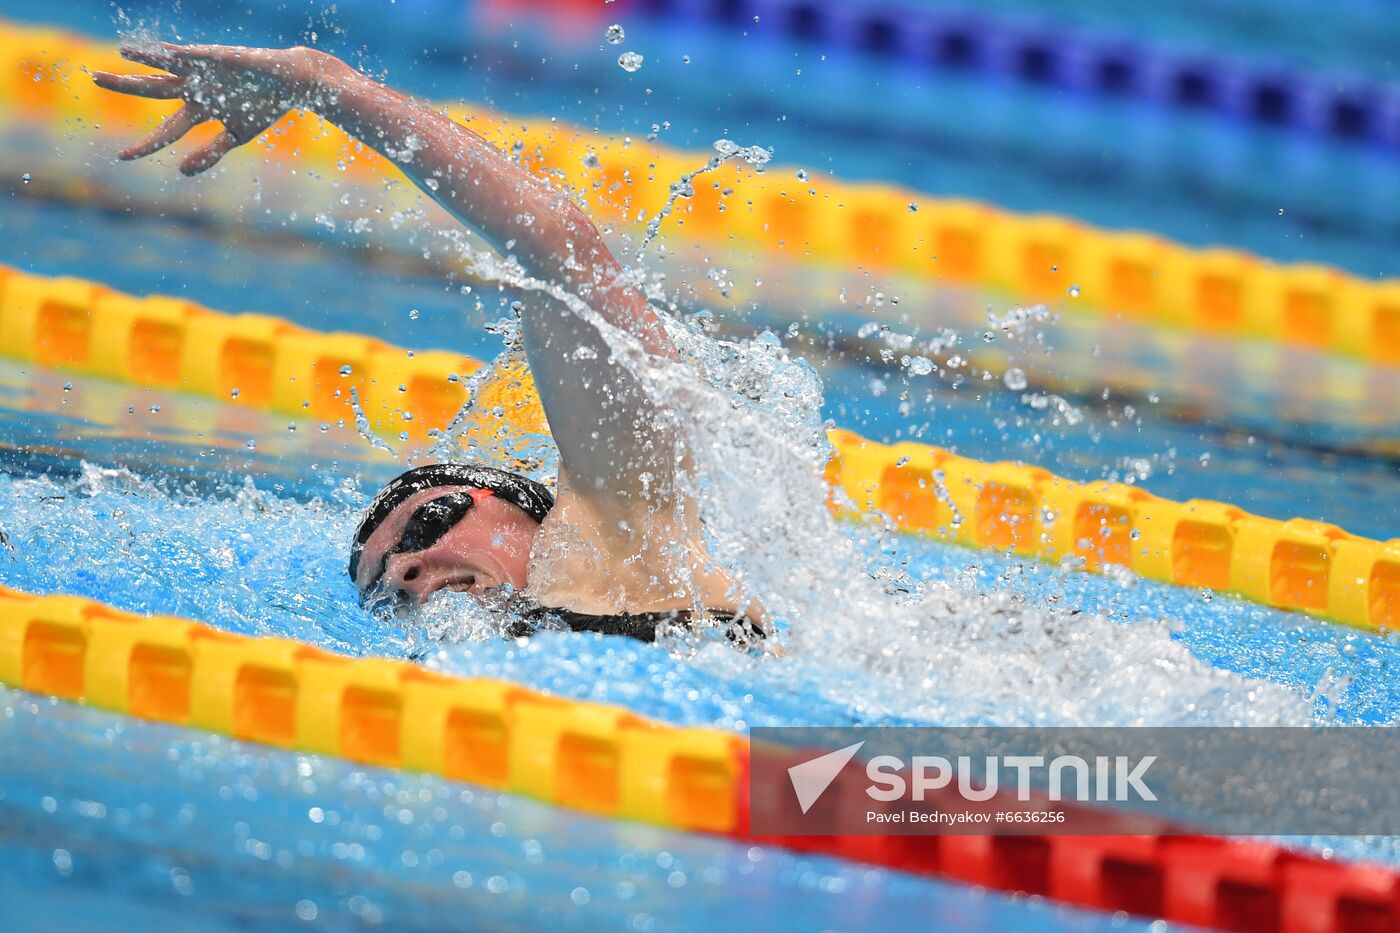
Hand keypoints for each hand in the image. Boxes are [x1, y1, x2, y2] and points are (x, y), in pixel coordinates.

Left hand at [91, 41, 349, 175]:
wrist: (291, 83)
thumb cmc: (265, 107)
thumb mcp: (235, 136)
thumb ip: (209, 153)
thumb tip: (180, 172)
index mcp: (199, 109)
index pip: (166, 131)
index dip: (146, 145)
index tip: (122, 158)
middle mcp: (194, 89)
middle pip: (152, 89)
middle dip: (124, 85)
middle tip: (94, 78)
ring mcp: (204, 71)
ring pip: (167, 67)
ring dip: (145, 60)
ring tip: (123, 53)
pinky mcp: (218, 58)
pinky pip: (194, 56)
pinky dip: (177, 56)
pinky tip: (160, 52)